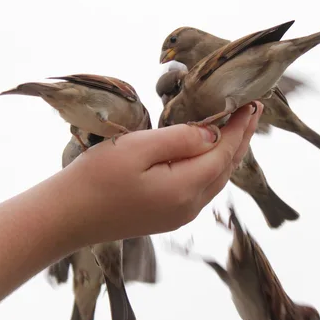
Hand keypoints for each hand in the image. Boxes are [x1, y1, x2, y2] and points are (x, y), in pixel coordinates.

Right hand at [62, 102, 262, 244]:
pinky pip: (202, 187)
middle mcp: (190, 206)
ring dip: (229, 152)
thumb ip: (180, 139)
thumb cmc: (96, 177)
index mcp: (185, 188)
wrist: (67, 217)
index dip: (241, 127)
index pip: (225, 152)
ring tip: (238, 128)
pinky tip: (212, 153)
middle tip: (253, 111)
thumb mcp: (137, 148)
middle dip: (241, 138)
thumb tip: (213, 134)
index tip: (253, 103)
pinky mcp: (169, 216)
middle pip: (226, 167)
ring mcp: (180, 215)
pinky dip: (213, 166)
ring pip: (216, 179)